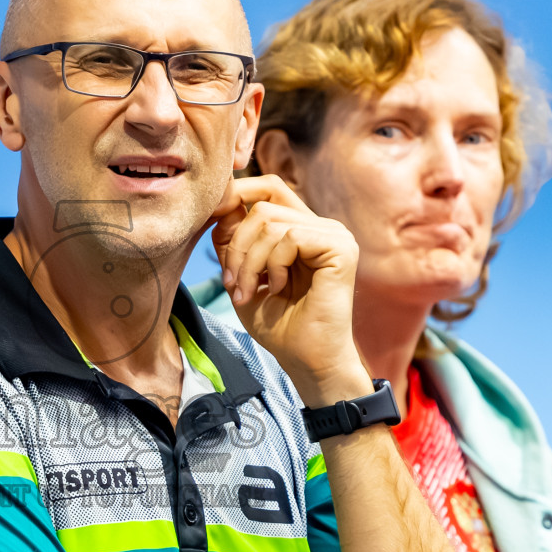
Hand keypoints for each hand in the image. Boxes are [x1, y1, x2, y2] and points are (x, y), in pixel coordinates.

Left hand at [209, 175, 365, 403]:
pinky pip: (290, 236)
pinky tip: (278, 289)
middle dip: (236, 243)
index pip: (267, 189)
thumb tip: (222, 204)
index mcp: (301, 229)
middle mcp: (320, 227)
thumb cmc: (278, 326)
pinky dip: (273, 265)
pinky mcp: (342, 248)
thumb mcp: (242, 276)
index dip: (236, 196)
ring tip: (248, 292)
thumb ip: (232, 240)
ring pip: (270, 222)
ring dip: (248, 261)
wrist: (306, 361)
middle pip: (262, 204)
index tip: (210, 219)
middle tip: (231, 281)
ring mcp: (334, 235)